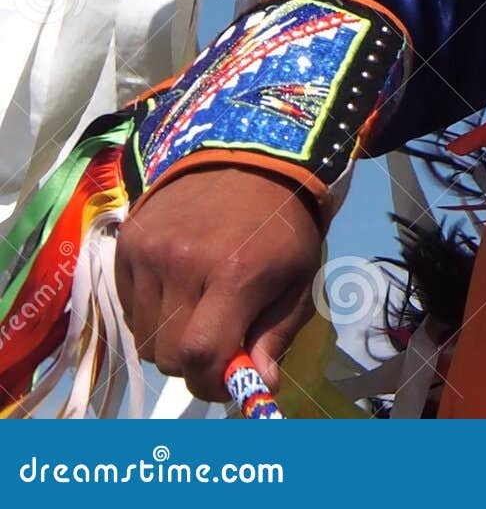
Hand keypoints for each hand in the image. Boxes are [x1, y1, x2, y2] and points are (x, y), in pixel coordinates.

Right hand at [114, 166, 322, 403]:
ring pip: (145, 338)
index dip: (212, 383)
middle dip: (195, 364)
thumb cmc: (282, 228)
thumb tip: (259, 387)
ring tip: (201, 309)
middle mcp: (183, 262)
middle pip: (168, 355)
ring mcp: (148, 251)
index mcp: (235, 272)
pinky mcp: (126, 243)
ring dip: (172, 340)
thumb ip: (277, 336)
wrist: (251, 158)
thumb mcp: (298, 280)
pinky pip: (129, 309)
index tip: (229, 382)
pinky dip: (153, 315)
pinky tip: (180, 289)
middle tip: (219, 343)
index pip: (200, 353)